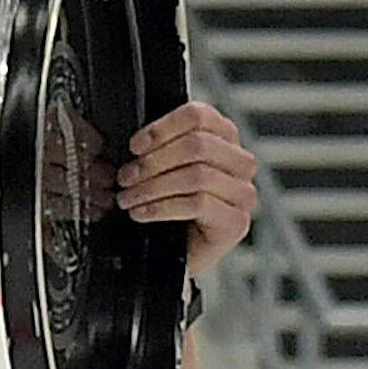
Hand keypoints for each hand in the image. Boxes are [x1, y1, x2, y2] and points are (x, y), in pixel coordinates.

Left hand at [116, 101, 256, 278]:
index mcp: (222, 138)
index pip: (199, 116)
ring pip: (197, 175)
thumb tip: (135, 141)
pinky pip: (199, 204)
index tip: (134, 146)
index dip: (162, 128)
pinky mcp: (237, 222)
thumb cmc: (164, 205)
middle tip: (125, 177)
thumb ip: (157, 147)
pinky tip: (142, 213)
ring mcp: (242, 193)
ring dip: (152, 187)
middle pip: (197, 145)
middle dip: (152, 162)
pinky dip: (162, 207)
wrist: (169, 253)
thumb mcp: (158, 168)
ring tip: (128, 198)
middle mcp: (239, 162)